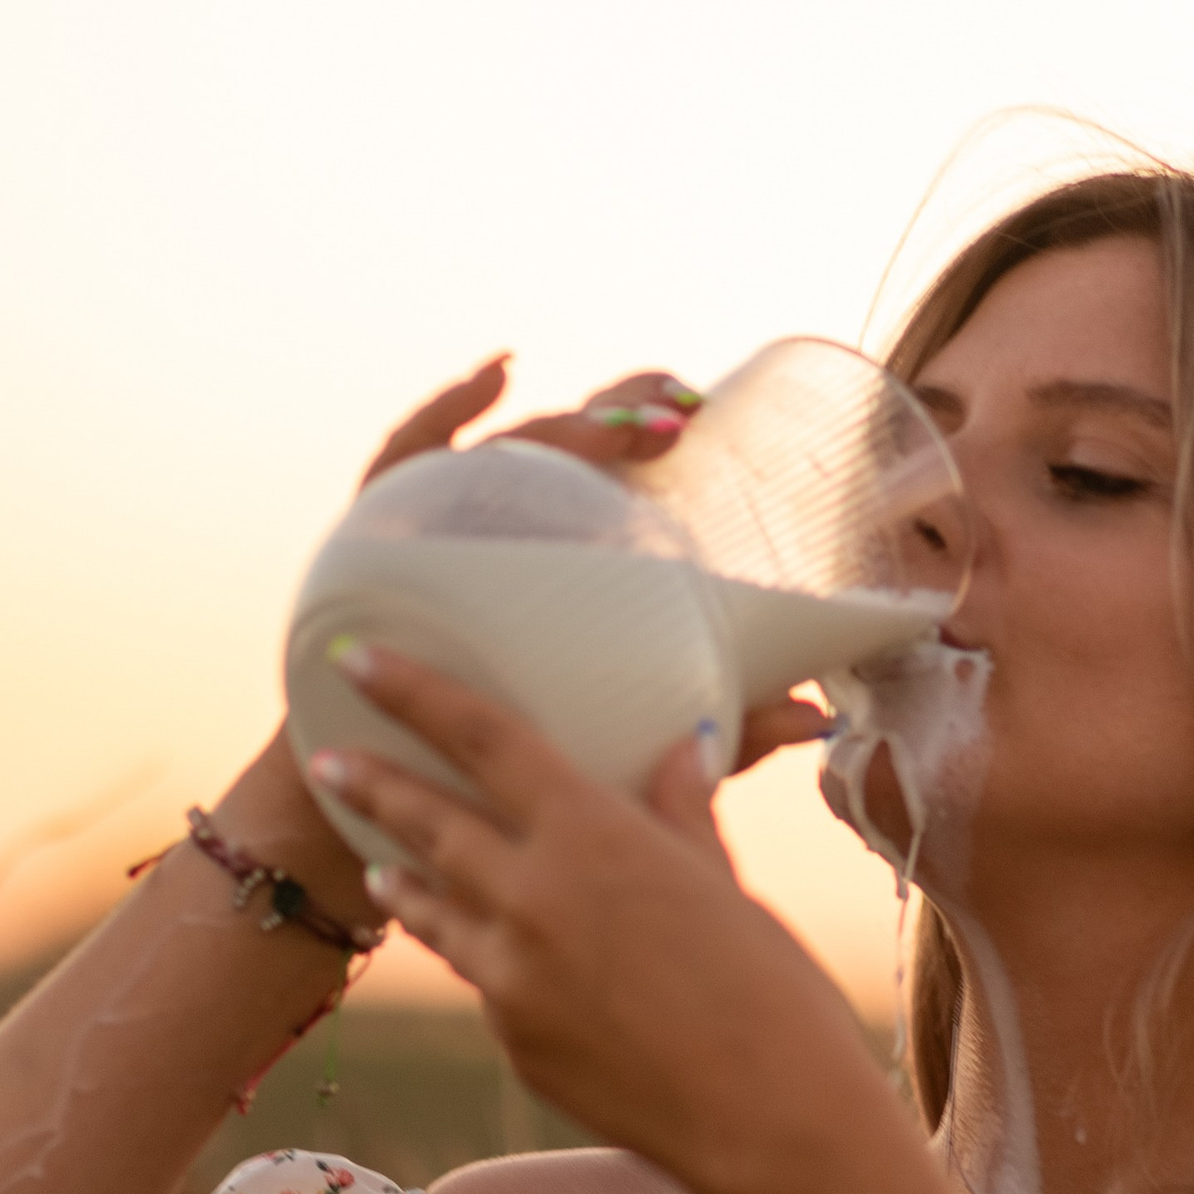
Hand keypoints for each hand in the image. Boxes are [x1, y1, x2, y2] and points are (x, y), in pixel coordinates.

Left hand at [307, 651, 882, 1193]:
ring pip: (436, 911)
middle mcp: (533, 899)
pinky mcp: (513, 1042)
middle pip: (430, 822)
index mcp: (593, 837)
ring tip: (378, 867)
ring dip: (403, 880)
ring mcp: (511, 979)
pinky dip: (479, 956)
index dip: (416, 692)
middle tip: (328, 759)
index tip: (359, 659)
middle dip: (372, 785)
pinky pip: (484, 981)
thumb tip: (682, 750)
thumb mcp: (729, 888)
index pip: (484, 740)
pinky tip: (487, 956)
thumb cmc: (775, 996)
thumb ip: (682, 816)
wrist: (770, 1128)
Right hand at [355, 354, 825, 775]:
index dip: (640, 429)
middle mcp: (494, 537)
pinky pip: (402, 463)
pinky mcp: (375, 552)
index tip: (695, 416)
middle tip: (680, 412)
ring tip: (627, 425)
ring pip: (496, 454)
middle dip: (616, 413)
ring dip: (565, 423)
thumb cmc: (518, 778)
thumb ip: (718, 736)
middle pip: (556, 449)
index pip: (599, 479)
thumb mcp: (632, 749)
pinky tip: (497, 373)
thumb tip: (819, 717)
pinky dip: (444, 409)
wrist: (400, 821)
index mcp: (551, 568)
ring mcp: (431, 535)